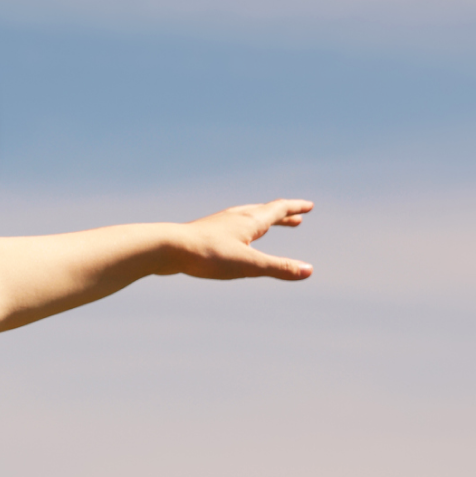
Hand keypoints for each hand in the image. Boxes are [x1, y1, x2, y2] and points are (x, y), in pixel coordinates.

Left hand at [168, 198, 313, 280]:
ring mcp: (216, 225)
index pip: (277, 209)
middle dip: (282, 216)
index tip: (309, 206)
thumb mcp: (248, 265)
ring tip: (268, 226)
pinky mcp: (202, 235)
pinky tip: (233, 240)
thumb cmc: (208, 255)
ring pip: (244, 218)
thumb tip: (308, 270)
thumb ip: (278, 268)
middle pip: (263, 212)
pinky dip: (241, 231)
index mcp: (249, 221)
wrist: (166, 248)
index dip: (295, 208)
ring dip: (261, 221)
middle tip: (297, 219)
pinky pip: (227, 229)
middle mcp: (234, 218)